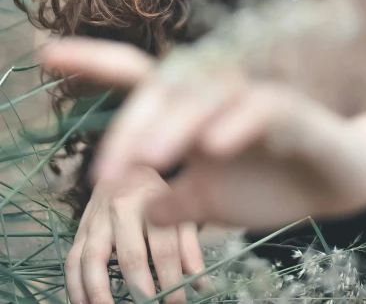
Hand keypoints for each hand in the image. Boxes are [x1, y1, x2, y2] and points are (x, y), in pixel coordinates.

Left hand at [44, 39, 365, 230]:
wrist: (338, 182)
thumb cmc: (271, 182)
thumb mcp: (210, 201)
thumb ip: (172, 202)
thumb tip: (136, 210)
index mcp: (193, 110)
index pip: (138, 77)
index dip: (94, 62)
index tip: (46, 52)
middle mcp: (219, 92)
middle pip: (165, 89)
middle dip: (130, 126)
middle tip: (102, 173)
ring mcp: (255, 96)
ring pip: (206, 95)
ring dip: (174, 125)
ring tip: (147, 159)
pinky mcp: (292, 110)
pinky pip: (260, 108)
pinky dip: (235, 123)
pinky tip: (214, 146)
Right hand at [65, 165, 206, 303]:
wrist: (125, 169)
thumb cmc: (156, 196)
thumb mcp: (176, 210)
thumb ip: (189, 247)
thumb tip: (201, 284)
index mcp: (152, 202)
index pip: (164, 248)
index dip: (172, 281)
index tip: (177, 303)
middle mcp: (122, 209)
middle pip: (131, 255)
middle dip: (141, 290)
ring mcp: (97, 220)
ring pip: (93, 259)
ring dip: (99, 292)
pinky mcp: (81, 230)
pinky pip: (72, 261)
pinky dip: (75, 286)